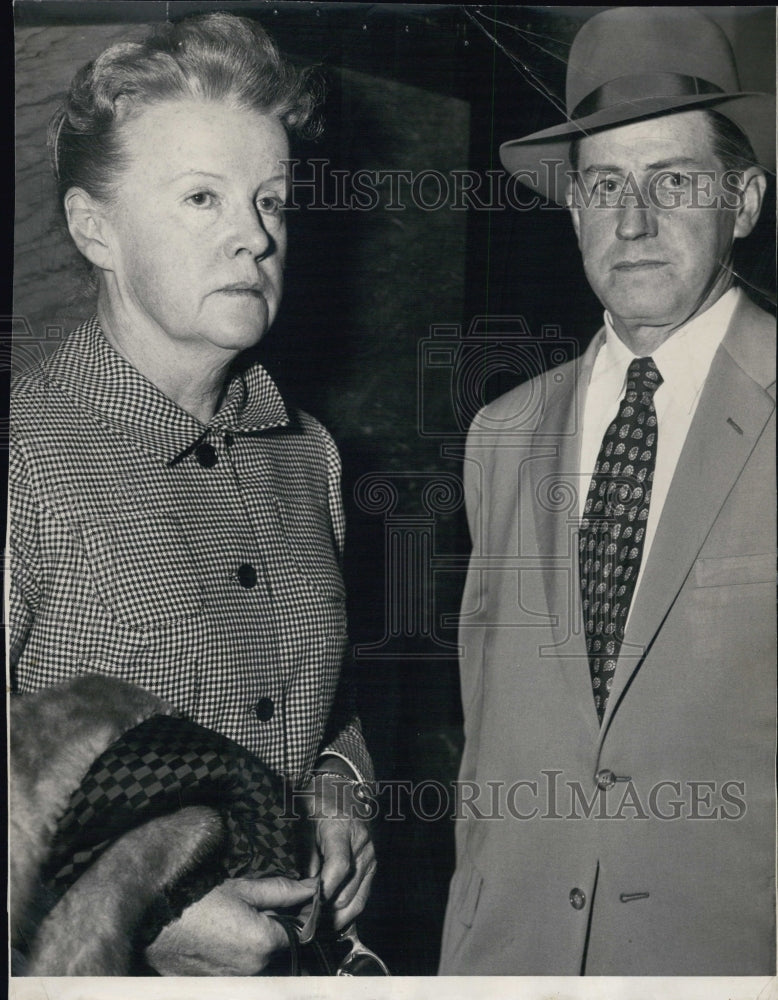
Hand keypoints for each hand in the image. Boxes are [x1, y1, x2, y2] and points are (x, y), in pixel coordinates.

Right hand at [145, 875, 316, 975]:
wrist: (152, 922)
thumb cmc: (195, 902)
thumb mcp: (243, 888)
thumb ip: (282, 891)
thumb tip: (311, 889)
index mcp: (263, 943)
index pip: (299, 934)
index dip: (298, 916)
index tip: (293, 903)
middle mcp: (252, 969)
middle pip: (277, 947)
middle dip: (273, 927)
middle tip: (252, 907)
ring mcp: (233, 981)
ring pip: (257, 959)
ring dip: (253, 941)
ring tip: (231, 920)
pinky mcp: (214, 985)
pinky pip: (236, 969)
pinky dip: (234, 953)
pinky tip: (219, 935)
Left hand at [301, 771, 376, 931]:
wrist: (341, 790)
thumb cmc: (318, 804)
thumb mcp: (304, 824)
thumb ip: (305, 855)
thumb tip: (305, 888)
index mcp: (342, 829)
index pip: (339, 866)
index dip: (325, 890)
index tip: (311, 906)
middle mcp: (361, 845)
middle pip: (348, 889)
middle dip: (326, 910)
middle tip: (305, 923)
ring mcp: (370, 856)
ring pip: (357, 899)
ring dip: (337, 915)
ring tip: (317, 925)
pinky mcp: (373, 865)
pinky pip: (363, 895)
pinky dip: (348, 910)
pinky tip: (332, 918)